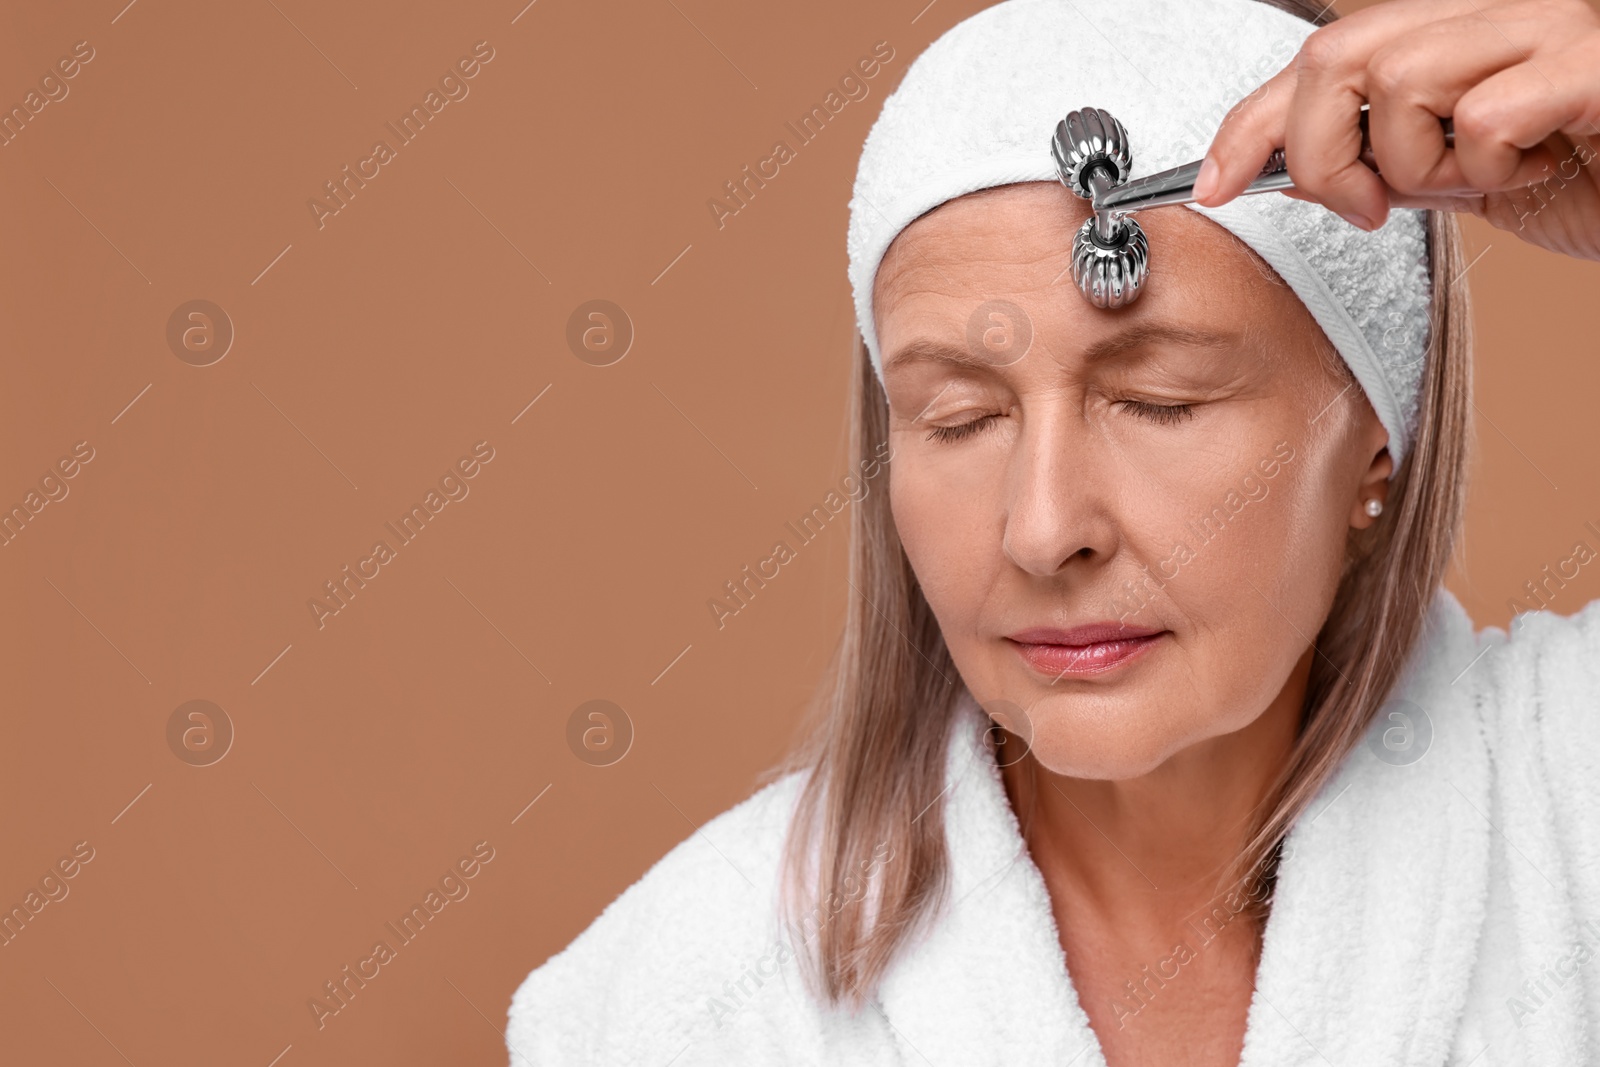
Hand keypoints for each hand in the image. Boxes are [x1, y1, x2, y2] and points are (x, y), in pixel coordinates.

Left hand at [1192, 0, 1599, 260]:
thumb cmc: (1597, 174)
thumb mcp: (1470, 180)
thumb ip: (1391, 164)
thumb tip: (1295, 171)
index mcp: (1457, 31)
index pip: (1319, 57)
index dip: (1249, 122)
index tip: (1213, 185)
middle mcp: (1496, 10)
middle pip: (1336, 54)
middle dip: (1323, 150)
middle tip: (1371, 204)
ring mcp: (1547, 25)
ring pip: (1400, 79)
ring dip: (1419, 163)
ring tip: (1484, 177)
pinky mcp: (1592, 63)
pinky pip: (1485, 114)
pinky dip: (1491, 168)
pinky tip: (1539, 168)